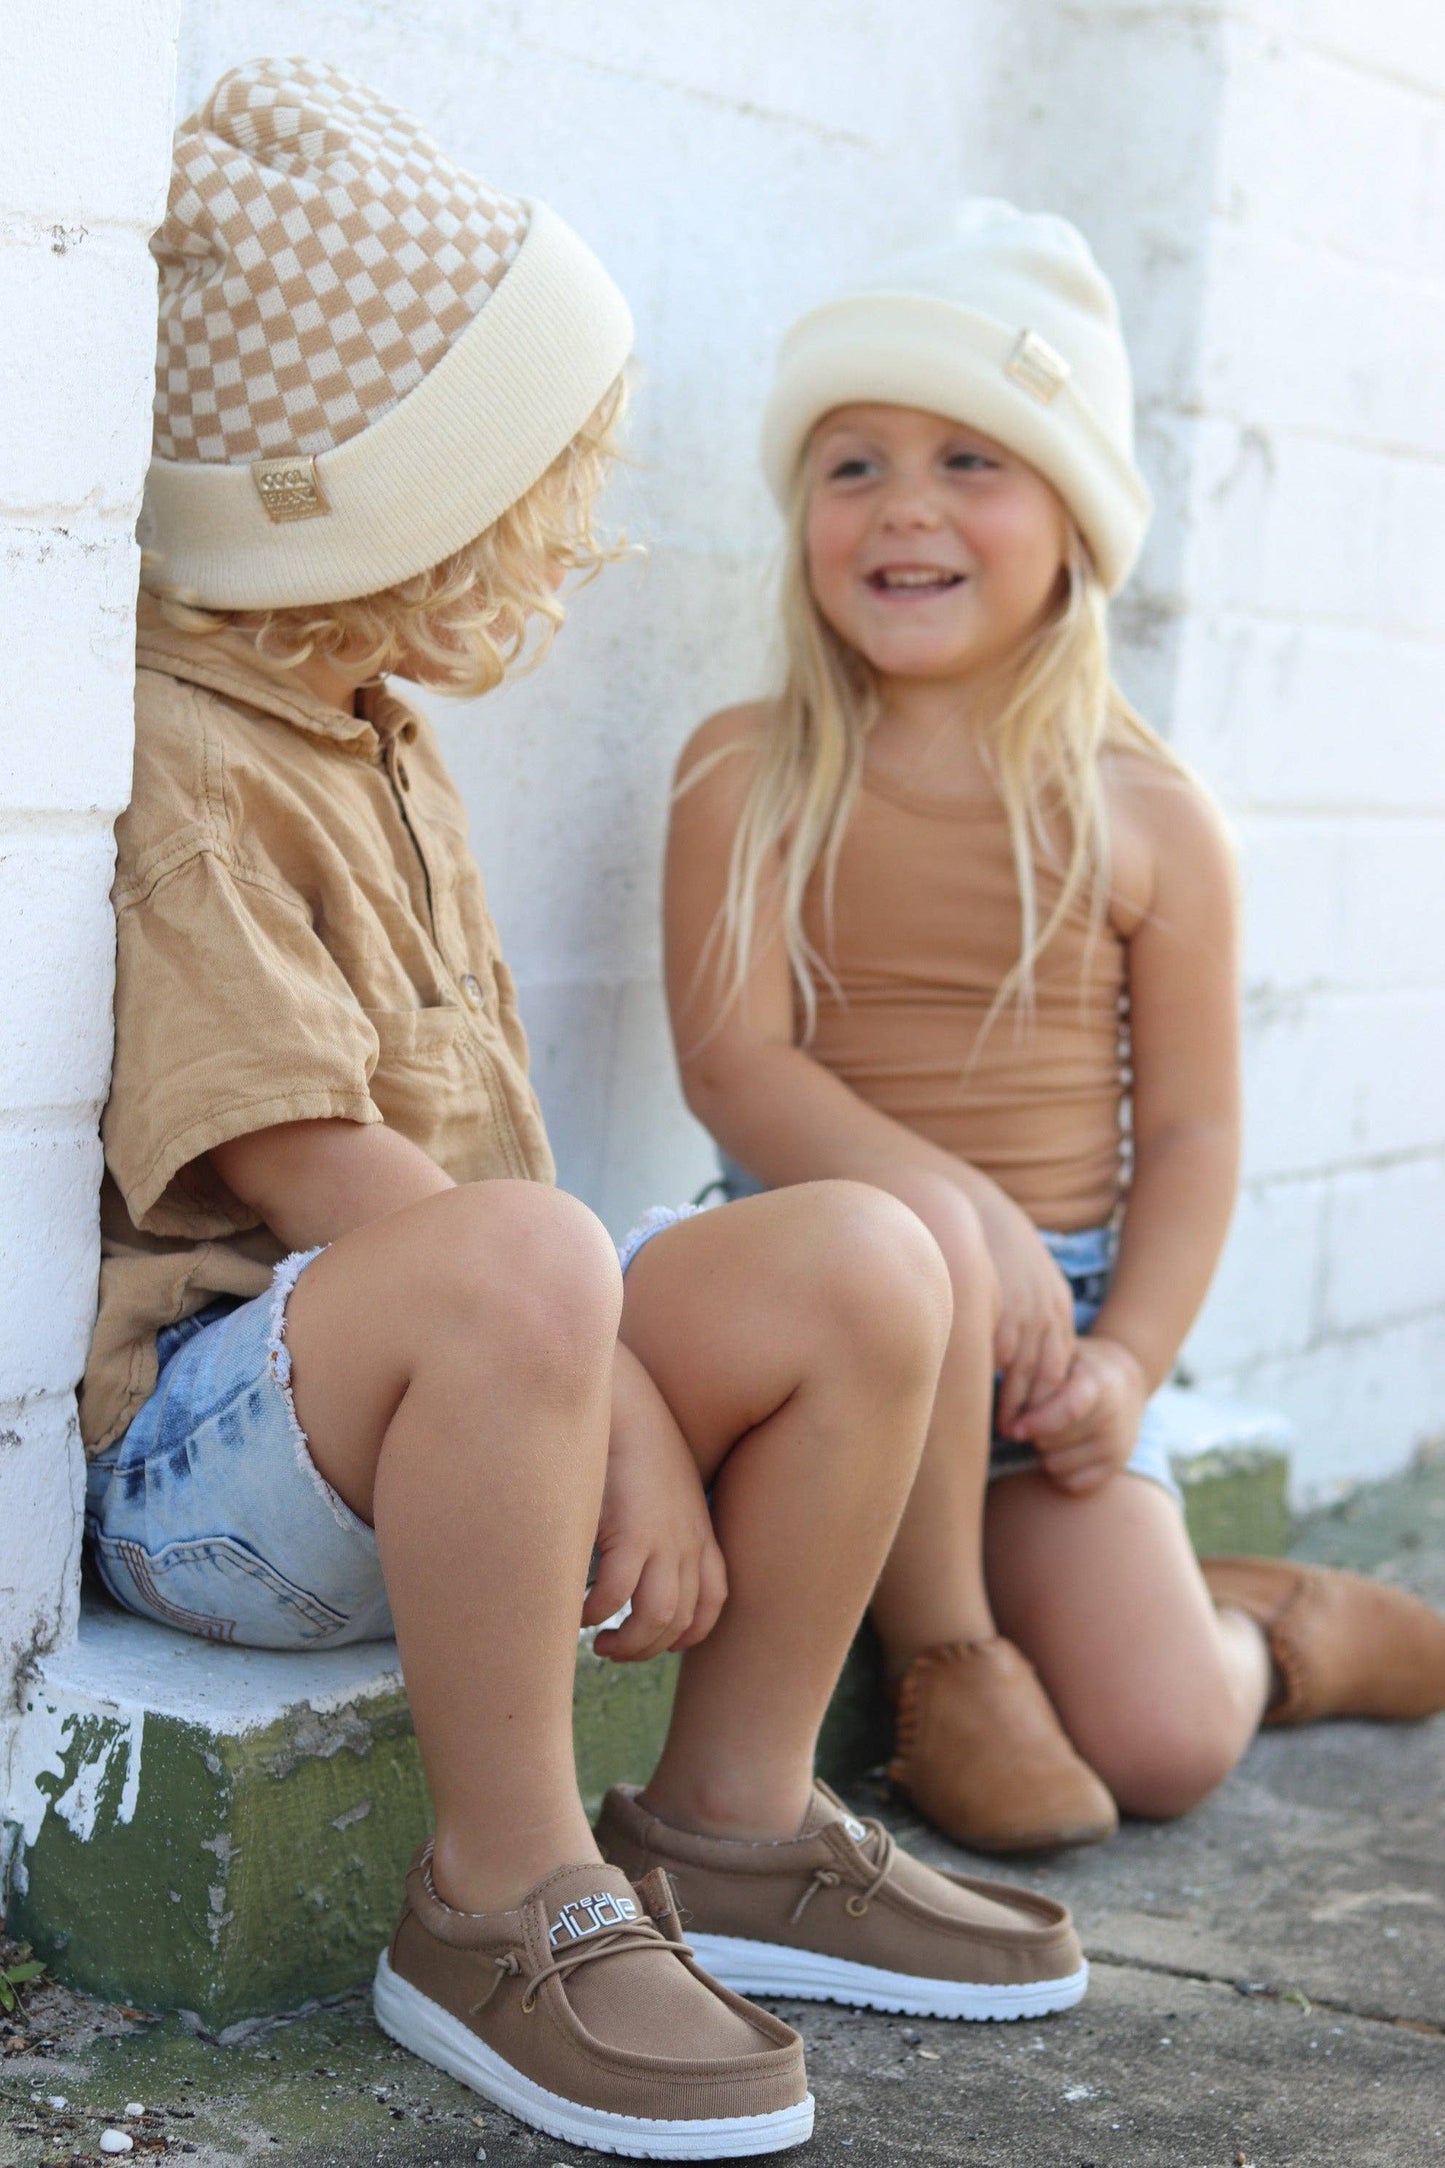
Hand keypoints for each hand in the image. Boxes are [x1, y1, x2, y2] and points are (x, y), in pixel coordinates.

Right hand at [581, 1350, 727, 1661]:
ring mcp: (664, 1537)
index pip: (712, 1602)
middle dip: (648, 1647)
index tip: (654, 1639)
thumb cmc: (631, 1437)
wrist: (623, 1398)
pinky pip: (615, 1594)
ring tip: (599, 1641)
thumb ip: (655, 1521)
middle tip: (613, 1647)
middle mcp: (689, 1540)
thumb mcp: (659, 1484)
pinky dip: (594, 1612)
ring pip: (656, 1618)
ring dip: (626, 1642)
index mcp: (699, 1531)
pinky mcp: (630, 1530)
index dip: (687, 1633)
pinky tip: (574, 1610)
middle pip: (682, 1620)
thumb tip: (629, 1556)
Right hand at [971, 1186, 1076, 1430]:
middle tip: (1023, 1434)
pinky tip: (985, 1400)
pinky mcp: (1003, 1312)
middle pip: (1050, 1375)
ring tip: (1006, 1428)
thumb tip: (1015, 1348)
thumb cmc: (991, 1246)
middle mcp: (1049, 1314)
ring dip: (1018, 1405)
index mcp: (1057, 1307)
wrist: (973, 1209)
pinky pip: (1003, 1359)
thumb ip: (1028, 1310)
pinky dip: (998, 1384)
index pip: (1061, 1364)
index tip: (1035, 1415)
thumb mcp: (1023, 1277)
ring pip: (1029, 1374)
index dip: (1049, 1394)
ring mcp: (1027, 1314)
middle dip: (1038, 1407)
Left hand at [1006, 1334, 1147, 1495]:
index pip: (1069, 1409)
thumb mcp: (1058, 1357)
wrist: (1123, 1383)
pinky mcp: (1115, 1467)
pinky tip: (1063, 1449)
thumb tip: (1003, 1419)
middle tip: (1033, 1419)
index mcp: (1098, 1383)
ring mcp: (1118, 1445)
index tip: (1013, 1430)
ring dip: (1043, 1452)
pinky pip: (1071, 1483)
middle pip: (1052, 1441)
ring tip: (1051, 1432)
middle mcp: (1113, 1416)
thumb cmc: (1075, 1369)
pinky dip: (1059, 1472)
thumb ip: (1030, 1375)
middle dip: (1033, 1433)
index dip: (1036, 1422)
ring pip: (1056, 1465)